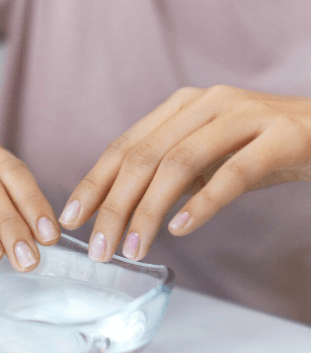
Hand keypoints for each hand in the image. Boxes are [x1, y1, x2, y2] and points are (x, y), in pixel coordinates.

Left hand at [59, 85, 310, 261]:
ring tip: (133, 249)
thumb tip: (120, 210)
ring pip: (179, 164)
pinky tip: (180, 229)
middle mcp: (205, 103)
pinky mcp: (280, 136)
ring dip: (149, 211)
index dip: (94, 183)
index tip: (72, 218)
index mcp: (180, 107)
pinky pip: (232, 173)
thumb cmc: (263, 148)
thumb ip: (169, 172)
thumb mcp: (208, 155)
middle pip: (143, 157)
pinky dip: (202, 202)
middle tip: (99, 249)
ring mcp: (243, 115)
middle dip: (114, 206)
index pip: (124, 146)